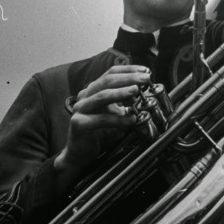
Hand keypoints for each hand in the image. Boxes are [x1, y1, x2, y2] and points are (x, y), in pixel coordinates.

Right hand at [54, 64, 151, 188]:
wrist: (80, 154)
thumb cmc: (98, 131)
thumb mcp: (114, 112)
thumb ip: (124, 102)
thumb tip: (144, 92)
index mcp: (93, 90)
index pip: (111, 73)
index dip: (128, 70)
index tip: (145, 70)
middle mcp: (85, 96)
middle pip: (107, 81)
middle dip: (128, 78)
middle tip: (145, 78)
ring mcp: (80, 109)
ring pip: (102, 96)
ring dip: (121, 92)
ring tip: (136, 90)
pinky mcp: (79, 124)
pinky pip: (102, 119)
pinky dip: (118, 119)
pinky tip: (131, 120)